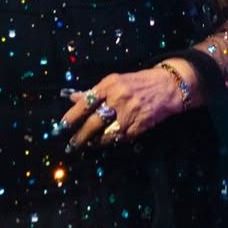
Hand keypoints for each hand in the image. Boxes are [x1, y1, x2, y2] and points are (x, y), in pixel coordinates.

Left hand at [53, 67, 184, 150]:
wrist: (166, 87)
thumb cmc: (136, 83)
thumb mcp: (113, 81)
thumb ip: (93, 91)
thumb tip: (71, 97)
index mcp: (109, 85)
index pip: (85, 102)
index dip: (72, 116)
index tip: (61, 127)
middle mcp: (118, 99)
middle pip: (94, 122)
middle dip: (80, 136)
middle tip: (70, 145)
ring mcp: (129, 114)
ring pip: (106, 134)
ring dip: (94, 142)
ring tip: (86, 146)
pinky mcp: (139, 127)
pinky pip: (121, 139)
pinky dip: (111, 143)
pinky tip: (104, 144)